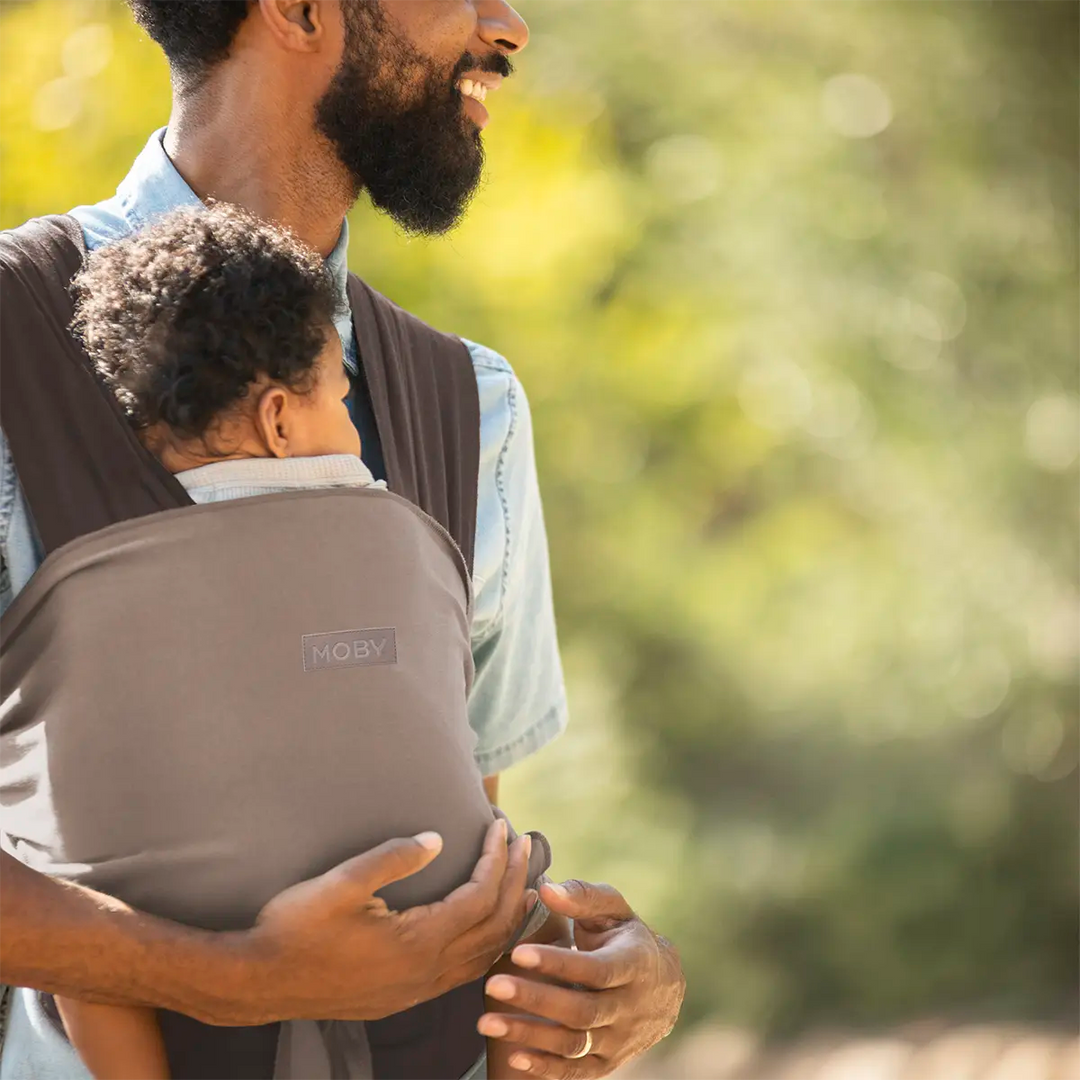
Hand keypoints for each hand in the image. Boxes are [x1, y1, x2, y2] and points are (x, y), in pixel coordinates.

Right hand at [215, 819, 533, 1024]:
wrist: (257, 982)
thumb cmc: (294, 928)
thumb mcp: (341, 882)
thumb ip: (394, 857)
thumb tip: (438, 838)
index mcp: (418, 943)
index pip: (480, 896)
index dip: (497, 858)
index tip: (502, 825)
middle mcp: (427, 972)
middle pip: (494, 926)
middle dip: (516, 881)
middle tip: (526, 844)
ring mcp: (416, 990)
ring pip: (485, 955)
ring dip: (510, 917)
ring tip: (526, 886)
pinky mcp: (403, 997)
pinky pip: (465, 971)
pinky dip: (488, 944)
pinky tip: (486, 929)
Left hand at [477, 880, 684, 1077]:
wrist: (663, 988)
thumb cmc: (625, 936)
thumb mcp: (613, 910)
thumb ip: (581, 896)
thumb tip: (545, 888)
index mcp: (634, 964)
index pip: (595, 968)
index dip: (557, 963)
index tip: (518, 952)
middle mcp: (630, 1007)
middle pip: (581, 1010)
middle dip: (535, 999)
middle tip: (493, 985)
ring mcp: (619, 1040)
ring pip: (573, 1044)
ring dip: (529, 1035)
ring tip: (486, 1022)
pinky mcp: (607, 1063)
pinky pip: (575, 1071)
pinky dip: (544, 1068)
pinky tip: (512, 1057)